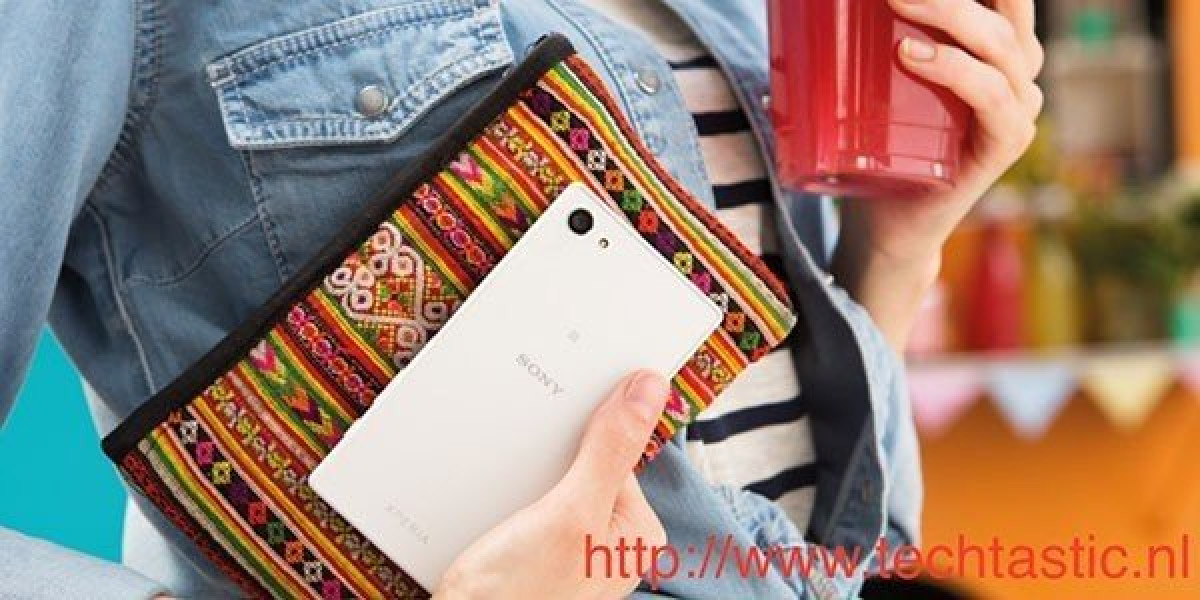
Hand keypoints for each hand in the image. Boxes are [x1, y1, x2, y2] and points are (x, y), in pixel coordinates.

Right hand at [434, 371, 669, 599]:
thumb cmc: (520, 599)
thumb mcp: (569, 513)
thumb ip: (610, 451)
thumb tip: (650, 388)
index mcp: (635, 531)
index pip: (616, 451)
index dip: (584, 427)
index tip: (558, 404)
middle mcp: (608, 541)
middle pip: (580, 464)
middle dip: (546, 455)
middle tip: (517, 457)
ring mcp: (570, 550)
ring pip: (546, 482)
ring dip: (518, 476)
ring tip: (498, 493)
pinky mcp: (533, 554)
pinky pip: (522, 505)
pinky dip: (502, 496)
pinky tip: (485, 506)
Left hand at [833, 0, 1042, 349]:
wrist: (883, 226)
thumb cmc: (875, 149)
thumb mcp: (869, 86)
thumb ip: (854, 48)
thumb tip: (794, 13)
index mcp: (995, 48)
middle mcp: (1017, 72)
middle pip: (1002, 9)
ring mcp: (1016, 108)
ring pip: (996, 44)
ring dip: (947, 14)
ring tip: (893, 1)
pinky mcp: (1003, 144)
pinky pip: (991, 97)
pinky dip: (954, 71)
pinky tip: (910, 55)